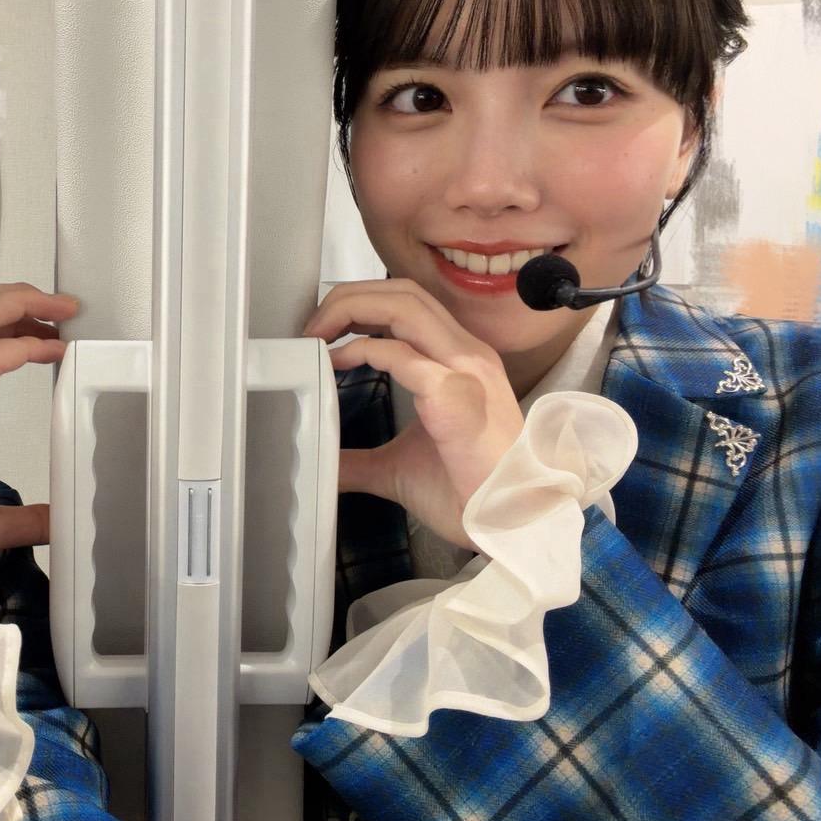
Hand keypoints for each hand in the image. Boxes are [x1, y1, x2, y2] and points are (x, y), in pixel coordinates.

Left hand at [303, 279, 523, 550]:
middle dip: (348, 297)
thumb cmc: (465, 494)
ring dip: (352, 310)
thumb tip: (323, 463)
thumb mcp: (397, 467)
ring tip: (317, 335)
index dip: (361, 304)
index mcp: (460, 360)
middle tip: (311, 327)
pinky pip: (403, 355)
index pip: (409, 303)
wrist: (509, 527)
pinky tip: (337, 363)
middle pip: (403, 293)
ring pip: (405, 306)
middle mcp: (467, 354)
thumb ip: (359, 460)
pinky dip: (362, 350)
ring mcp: (465, 371)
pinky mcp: (455, 396)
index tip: (324, 331)